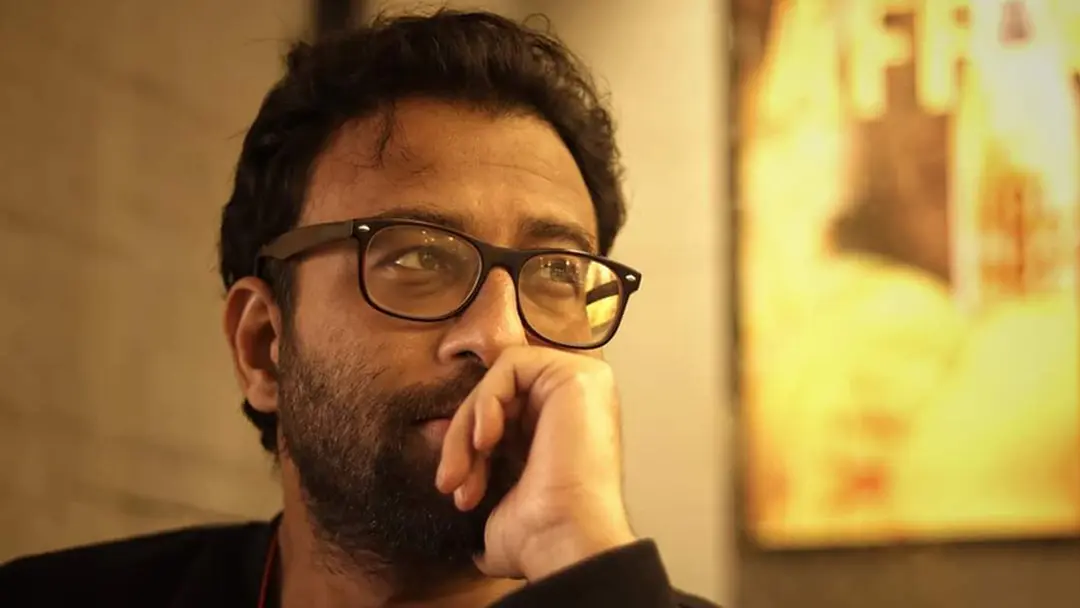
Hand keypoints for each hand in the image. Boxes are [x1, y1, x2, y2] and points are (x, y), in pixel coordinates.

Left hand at [434, 345, 636, 580]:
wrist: (564, 543)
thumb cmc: (538, 534)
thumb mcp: (499, 490)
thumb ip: (481, 463)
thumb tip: (442, 452)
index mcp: (567, 425)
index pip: (502, 410)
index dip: (469, 441)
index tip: (454, 485)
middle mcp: (579, 400)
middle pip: (497, 395)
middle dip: (462, 438)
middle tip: (452, 483)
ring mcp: (582, 384)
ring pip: (497, 381)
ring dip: (467, 426)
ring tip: (463, 474)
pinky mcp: (576, 375)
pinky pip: (509, 365)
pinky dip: (486, 401)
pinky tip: (485, 441)